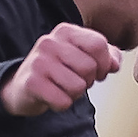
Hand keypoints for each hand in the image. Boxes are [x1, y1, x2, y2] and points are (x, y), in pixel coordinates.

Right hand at [1, 23, 122, 116]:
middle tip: (72, 80)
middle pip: (90, 67)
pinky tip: (51, 97)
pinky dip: (61, 105)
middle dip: (87, 81)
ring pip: (78, 87)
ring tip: (61, 88)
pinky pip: (63, 102)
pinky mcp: (32, 83)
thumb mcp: (82, 57)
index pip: (99, 44)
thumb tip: (114, 64)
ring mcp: (38, 62)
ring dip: (74, 95)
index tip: (96, 72)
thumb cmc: (58, 71)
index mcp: (65, 31)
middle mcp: (49, 42)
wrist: (23, 86)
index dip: (104, 64)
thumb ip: (106, 55)